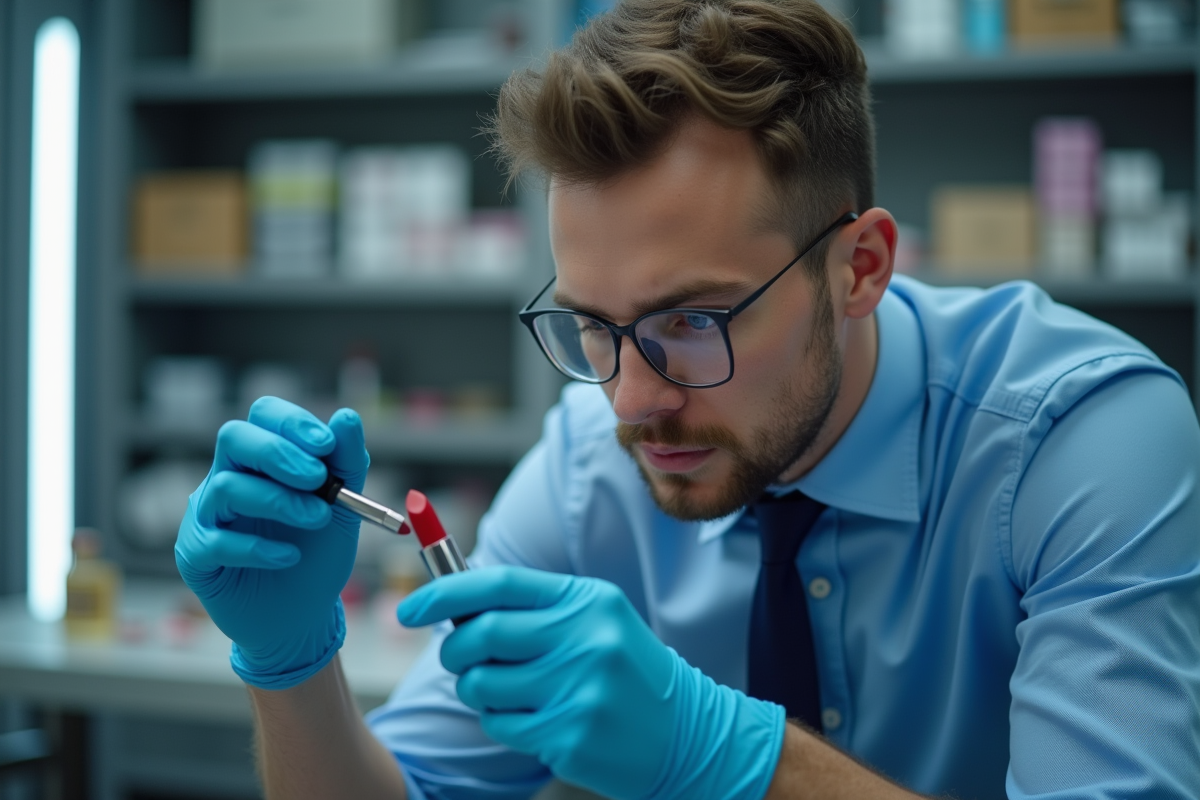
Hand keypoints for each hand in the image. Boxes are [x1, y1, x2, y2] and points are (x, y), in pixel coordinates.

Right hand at [175, 396, 368, 689]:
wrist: (302, 616)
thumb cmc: (318, 554)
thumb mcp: (344, 508)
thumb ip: (348, 463)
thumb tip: (346, 417)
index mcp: (264, 459)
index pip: (263, 415)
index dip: (291, 423)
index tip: (327, 445)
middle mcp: (228, 477)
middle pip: (234, 438)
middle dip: (278, 453)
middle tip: (318, 479)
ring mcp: (207, 515)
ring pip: (226, 487)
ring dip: (279, 501)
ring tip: (317, 519)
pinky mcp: (195, 555)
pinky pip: (216, 541)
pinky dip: (258, 548)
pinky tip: (290, 557)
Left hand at [398, 566, 785, 799]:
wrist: (686, 734)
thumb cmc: (626, 672)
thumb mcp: (594, 621)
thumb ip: (533, 608)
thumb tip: (452, 602)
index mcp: (586, 601)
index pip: (499, 584)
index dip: (444, 591)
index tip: (411, 608)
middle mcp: (583, 639)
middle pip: (481, 633)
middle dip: (456, 648)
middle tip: (463, 659)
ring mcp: (577, 689)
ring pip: (481, 684)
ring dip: (478, 690)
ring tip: (512, 693)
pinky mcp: (569, 734)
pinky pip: (499, 724)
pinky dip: (502, 722)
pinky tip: (537, 720)